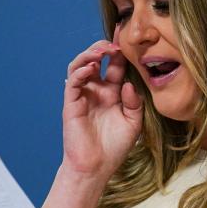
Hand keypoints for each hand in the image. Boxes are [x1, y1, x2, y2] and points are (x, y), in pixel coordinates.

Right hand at [62, 27, 142, 180]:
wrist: (96, 167)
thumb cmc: (114, 148)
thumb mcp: (133, 123)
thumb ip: (135, 103)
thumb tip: (129, 83)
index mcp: (111, 93)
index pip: (114, 66)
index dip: (120, 52)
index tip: (129, 40)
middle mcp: (96, 91)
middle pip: (95, 60)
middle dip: (103, 48)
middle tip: (115, 44)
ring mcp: (83, 96)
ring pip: (80, 66)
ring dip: (89, 54)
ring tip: (101, 50)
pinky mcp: (71, 103)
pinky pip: (73, 82)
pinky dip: (80, 71)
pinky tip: (91, 68)